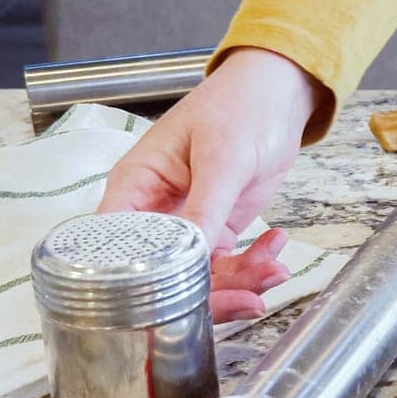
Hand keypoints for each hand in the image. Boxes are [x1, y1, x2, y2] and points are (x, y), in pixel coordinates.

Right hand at [98, 48, 327, 321]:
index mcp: (135, 187)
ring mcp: (187, 223)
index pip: (120, 248)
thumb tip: (191, 256)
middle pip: (163, 274)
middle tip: (249, 300)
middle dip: (208, 293)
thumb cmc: (238, 107)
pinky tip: (276, 244)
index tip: (180, 302)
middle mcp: (154, 211)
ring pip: (200, 275)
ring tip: (275, 271)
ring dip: (240, 281)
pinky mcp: (217, 228)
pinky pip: (228, 263)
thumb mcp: (222, 156)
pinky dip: (255, 264)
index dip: (142, 285)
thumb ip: (205, 207)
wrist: (276, 95)